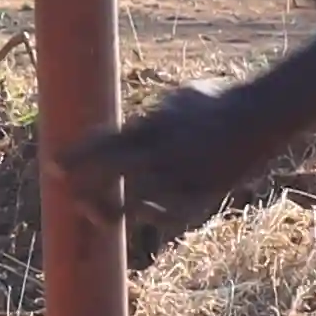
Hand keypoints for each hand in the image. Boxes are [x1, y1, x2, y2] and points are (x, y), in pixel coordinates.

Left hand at [61, 85, 265, 270]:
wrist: (262, 116)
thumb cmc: (218, 101)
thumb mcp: (178, 98)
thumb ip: (152, 116)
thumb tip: (130, 130)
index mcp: (153, 126)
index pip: (104, 144)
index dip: (76, 156)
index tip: (53, 165)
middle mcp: (161, 153)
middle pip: (111, 176)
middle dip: (84, 187)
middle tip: (67, 195)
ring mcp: (181, 178)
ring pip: (134, 204)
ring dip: (114, 210)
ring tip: (100, 216)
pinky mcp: (200, 196)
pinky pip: (167, 217)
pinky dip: (153, 217)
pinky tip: (144, 215)